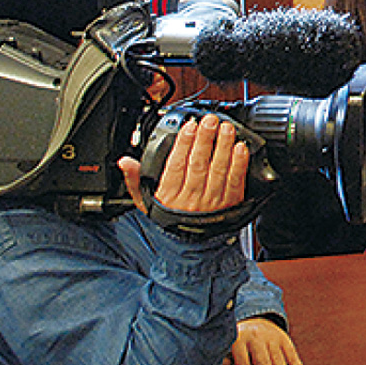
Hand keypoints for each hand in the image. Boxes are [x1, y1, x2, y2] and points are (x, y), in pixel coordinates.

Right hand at [119, 114, 248, 214]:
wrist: (189, 244)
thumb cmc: (169, 216)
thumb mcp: (146, 201)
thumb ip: (135, 179)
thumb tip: (125, 161)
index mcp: (169, 195)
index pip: (176, 165)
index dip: (183, 143)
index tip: (190, 126)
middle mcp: (191, 199)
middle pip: (199, 164)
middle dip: (205, 139)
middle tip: (210, 120)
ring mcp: (212, 202)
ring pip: (218, 170)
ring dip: (224, 146)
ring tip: (226, 128)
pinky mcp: (230, 204)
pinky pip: (235, 181)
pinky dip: (239, 163)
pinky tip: (240, 148)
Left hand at [223, 317, 309, 364]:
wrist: (253, 320)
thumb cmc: (239, 345)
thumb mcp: (228, 353)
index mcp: (239, 341)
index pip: (244, 364)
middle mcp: (257, 338)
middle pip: (263, 363)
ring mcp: (273, 337)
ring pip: (279, 360)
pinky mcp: (285, 339)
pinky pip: (293, 355)